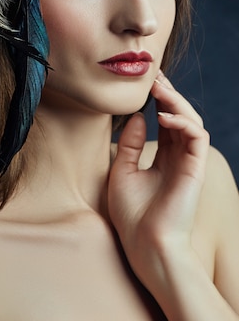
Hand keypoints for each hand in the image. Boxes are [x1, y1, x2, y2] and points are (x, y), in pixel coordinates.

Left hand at [107, 70, 209, 287]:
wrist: (144, 244)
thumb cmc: (131, 215)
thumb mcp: (122, 171)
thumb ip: (129, 144)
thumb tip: (136, 115)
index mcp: (163, 159)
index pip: (166, 122)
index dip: (158, 101)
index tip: (145, 83)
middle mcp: (178, 158)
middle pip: (180, 117)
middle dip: (168, 94)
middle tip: (154, 76)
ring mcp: (188, 163)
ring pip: (192, 121)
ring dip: (176, 102)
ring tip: (158, 89)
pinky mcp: (196, 169)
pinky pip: (198, 136)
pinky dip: (183, 122)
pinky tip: (163, 117)